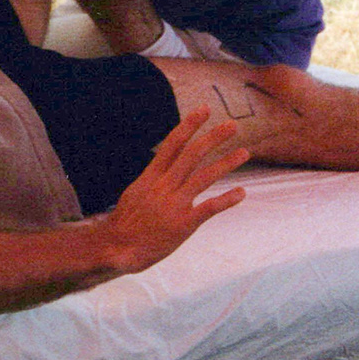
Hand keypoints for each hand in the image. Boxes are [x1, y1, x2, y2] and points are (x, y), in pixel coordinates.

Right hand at [102, 107, 248, 274]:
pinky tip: (241, 193)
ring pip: (204, 177)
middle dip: (213, 138)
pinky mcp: (184, 224)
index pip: (171, 145)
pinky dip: (227, 200)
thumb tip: (164, 164)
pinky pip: (209, 208)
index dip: (189, 126)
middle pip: (191, 155)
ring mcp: (174, 205)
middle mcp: (163, 187)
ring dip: (226, 163)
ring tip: (245, 152)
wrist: (114, 249)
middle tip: (232, 125)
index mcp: (150, 177)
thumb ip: (153, 179)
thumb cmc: (125, 223)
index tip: (204, 110)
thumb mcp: (135, 194)